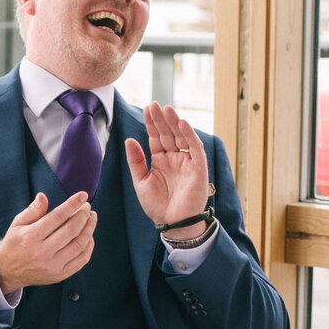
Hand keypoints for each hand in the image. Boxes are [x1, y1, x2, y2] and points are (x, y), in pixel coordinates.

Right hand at [0, 192, 96, 294]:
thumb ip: (32, 210)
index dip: (72, 204)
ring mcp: (53, 266)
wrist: (8, 271)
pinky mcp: (60, 275)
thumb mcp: (17, 224)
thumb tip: (43, 196)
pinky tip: (89, 236)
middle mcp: (42, 252)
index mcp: (31, 236)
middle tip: (88, 207)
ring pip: (79, 245)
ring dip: (89, 229)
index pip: (57, 216)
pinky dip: (89, 246)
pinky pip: (81, 260)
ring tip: (91, 218)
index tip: (83, 195)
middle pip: (71, 230)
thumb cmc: (14, 243)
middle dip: (83, 215)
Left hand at [125, 102, 209, 238]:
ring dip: (175, 123)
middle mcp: (174, 159)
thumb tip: (129, 139)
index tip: (147, 108)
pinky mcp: (198, 168)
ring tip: (166, 109)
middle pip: (168, 134)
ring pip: (181, 137)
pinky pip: (195, 148)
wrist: (172, 224)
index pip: (156, 137)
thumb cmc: (157, 206)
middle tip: (154, 104)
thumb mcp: (141, 181)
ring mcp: (187, 162)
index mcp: (161, 161)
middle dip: (161, 119)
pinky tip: (182, 123)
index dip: (152, 123)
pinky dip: (190, 135)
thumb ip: (136, 161)